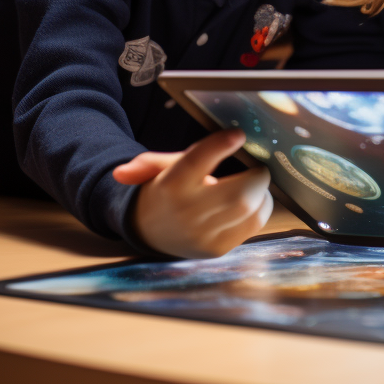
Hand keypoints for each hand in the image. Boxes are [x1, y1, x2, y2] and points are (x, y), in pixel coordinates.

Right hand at [113, 129, 272, 257]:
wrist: (151, 231)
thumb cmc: (164, 190)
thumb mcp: (156, 169)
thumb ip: (148, 163)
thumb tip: (121, 174)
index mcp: (171, 185)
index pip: (198, 160)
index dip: (221, 145)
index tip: (238, 135)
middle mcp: (187, 212)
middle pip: (239, 193)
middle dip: (258, 175)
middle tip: (258, 167)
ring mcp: (204, 235)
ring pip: (251, 209)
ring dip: (262, 192)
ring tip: (254, 184)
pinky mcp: (218, 248)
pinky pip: (253, 225)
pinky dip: (261, 208)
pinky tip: (253, 201)